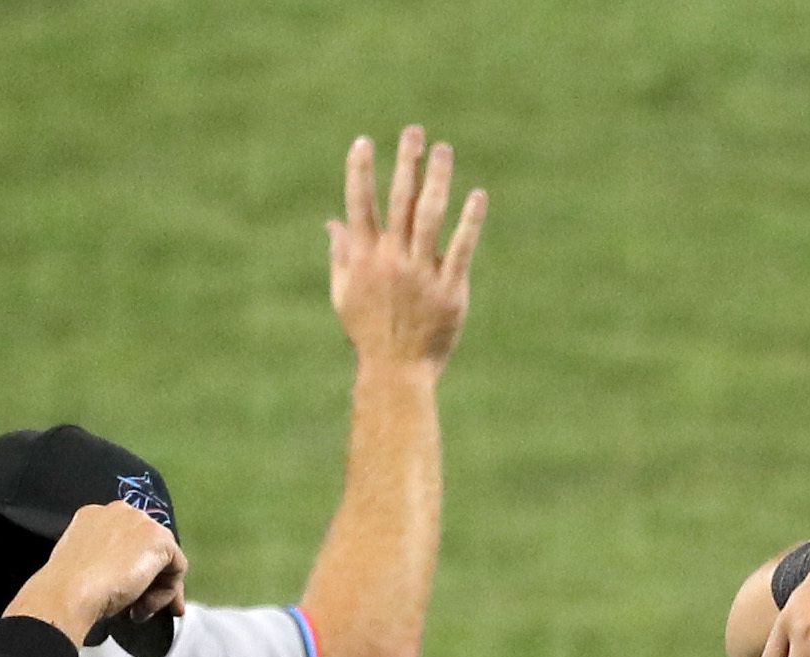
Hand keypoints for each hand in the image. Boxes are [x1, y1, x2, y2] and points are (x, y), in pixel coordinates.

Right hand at [8, 500, 191, 649]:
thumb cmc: (68, 586)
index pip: (127, 539)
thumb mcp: (85, 565)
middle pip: (149, 546)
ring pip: (165, 558)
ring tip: (138, 612)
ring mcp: (141, 522)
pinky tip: (143, 607)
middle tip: (145, 608)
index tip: (131, 593)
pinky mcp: (159, 539)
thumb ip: (104, 561)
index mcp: (95, 516)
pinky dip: (166, 593)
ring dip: (156, 590)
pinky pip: (177, 568)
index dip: (133, 568)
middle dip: (152, 580)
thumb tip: (123, 578)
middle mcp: (120, 511)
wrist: (69, 590)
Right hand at [329, 126, 485, 382]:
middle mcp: (392, 260)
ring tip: (443, 150)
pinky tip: (477, 195)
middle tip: (413, 131)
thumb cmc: (368, 333)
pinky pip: (461, 248)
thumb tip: (331, 223)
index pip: (359, 205)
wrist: (397, 372)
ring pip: (430, 216)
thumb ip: (341, 255)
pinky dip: (469, 220)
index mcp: (364, 258)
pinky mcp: (450, 289)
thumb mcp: (344, 294)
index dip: (360, 172)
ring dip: (437, 179)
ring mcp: (421, 273)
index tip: (364, 142)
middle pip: (399, 201)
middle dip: (405, 163)